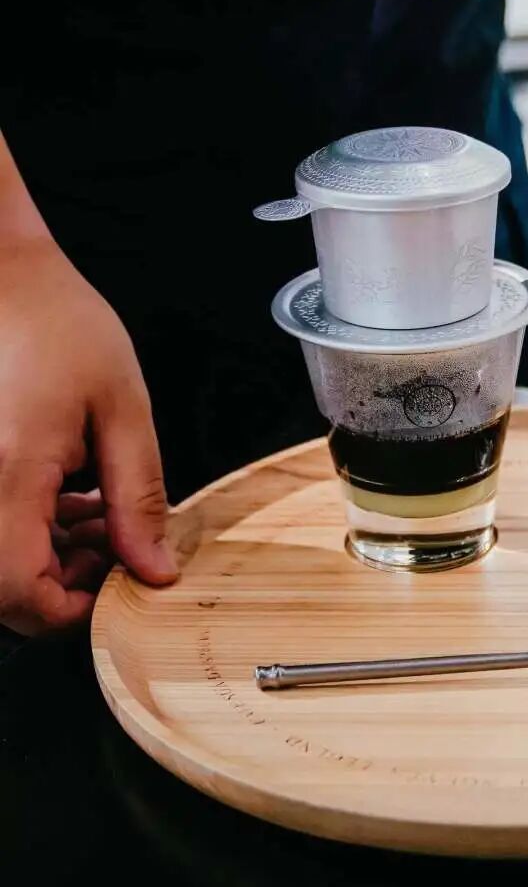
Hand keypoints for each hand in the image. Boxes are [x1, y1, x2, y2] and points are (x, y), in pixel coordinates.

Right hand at [0, 235, 176, 634]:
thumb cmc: (54, 321)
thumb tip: (153, 567)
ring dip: (54, 553)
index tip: (123, 586)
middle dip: (71, 579)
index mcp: (7, 479)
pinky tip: (74, 493)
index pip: (22, 597)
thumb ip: (137, 495)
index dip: (75, 610)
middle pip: (8, 587)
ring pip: (2, 560)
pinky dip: (33, 525)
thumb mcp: (120, 407)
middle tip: (122, 542)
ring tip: (104, 510)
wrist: (1, 276)